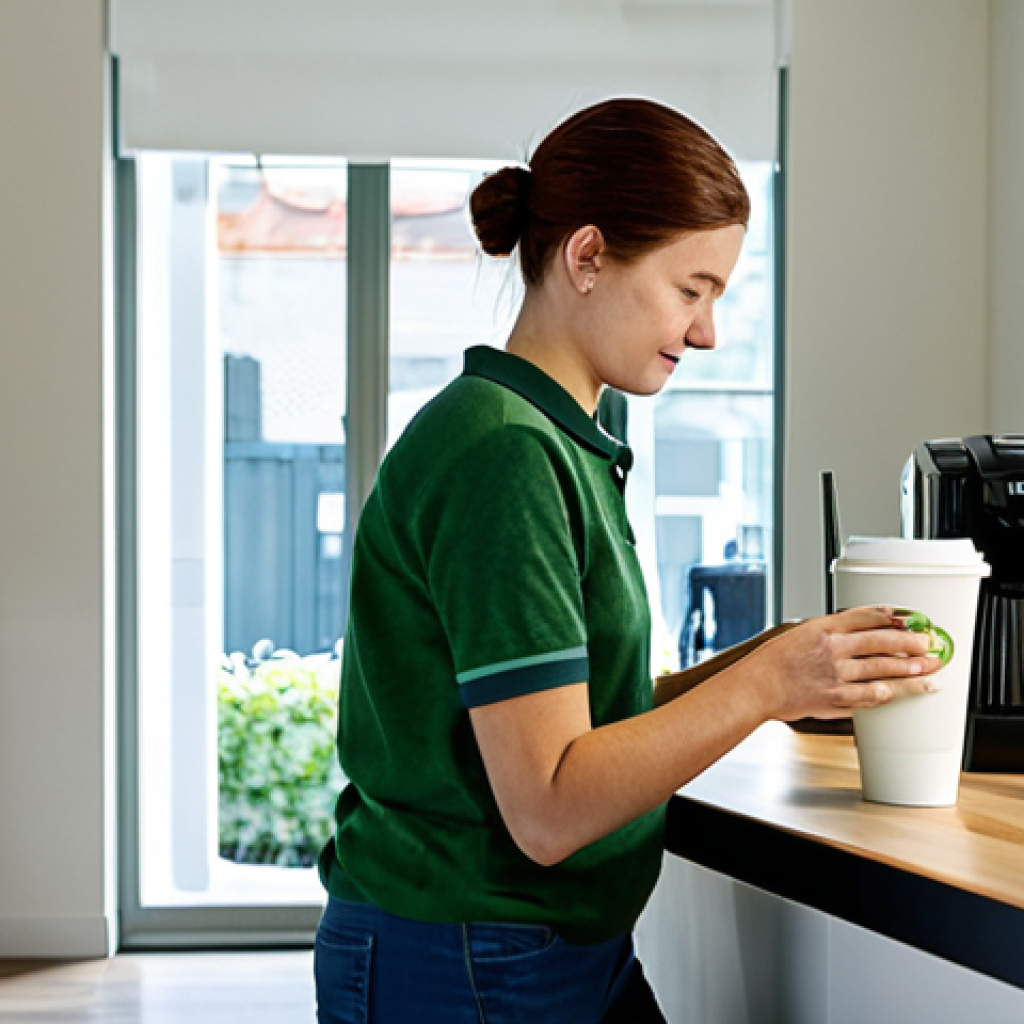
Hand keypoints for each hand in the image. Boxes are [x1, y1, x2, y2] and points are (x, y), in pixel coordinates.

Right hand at [751, 606, 941, 721]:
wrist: (756, 687)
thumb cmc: (772, 661)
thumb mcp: (798, 633)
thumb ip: (829, 633)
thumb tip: (857, 634)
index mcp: (824, 628)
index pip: (866, 616)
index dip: (892, 616)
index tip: (908, 618)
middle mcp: (833, 649)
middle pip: (882, 642)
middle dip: (911, 644)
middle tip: (929, 645)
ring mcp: (836, 676)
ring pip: (883, 670)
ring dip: (910, 670)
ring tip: (928, 670)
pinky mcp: (835, 699)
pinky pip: (869, 697)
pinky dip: (887, 694)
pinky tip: (899, 692)